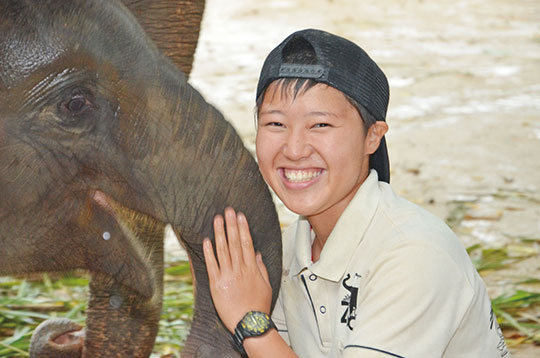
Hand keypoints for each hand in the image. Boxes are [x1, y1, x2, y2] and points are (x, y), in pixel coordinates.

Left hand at [203, 207, 272, 332]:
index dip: (243, 228)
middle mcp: (239, 269)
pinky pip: (212, 265)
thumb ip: (261, 268)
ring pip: (223, 250)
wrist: (249, 324)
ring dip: (220, 233)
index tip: (241, 216)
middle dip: (231, 225)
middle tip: (228, 210)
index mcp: (252, 268)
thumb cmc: (259, 306)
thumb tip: (258, 254)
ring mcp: (227, 276)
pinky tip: (206, 240)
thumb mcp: (266, 285)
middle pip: (235, 243)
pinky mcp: (216, 284)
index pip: (247, 244)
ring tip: (217, 219)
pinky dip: (209, 252)